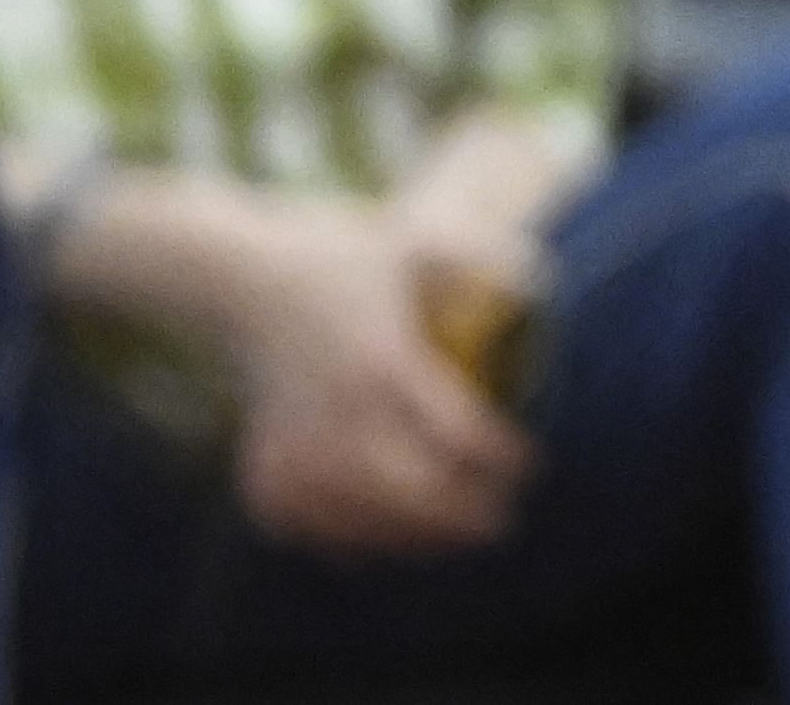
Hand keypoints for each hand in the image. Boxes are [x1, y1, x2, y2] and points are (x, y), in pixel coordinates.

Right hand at [219, 197, 535, 555]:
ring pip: (363, 521)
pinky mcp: (263, 470)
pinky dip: (350, 541)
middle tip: (501, 521)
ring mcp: (294, 449)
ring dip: (415, 539)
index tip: (528, 466)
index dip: (500, 459)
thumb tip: (547, 286)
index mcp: (383, 363)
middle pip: (411, 493)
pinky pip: (310, 526)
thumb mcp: (417, 246)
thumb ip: (484, 259)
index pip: (458, 434)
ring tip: (457, 539)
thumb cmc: (345, 261)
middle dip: (463, 515)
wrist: (242, 281)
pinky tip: (387, 542)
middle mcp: (337, 414)